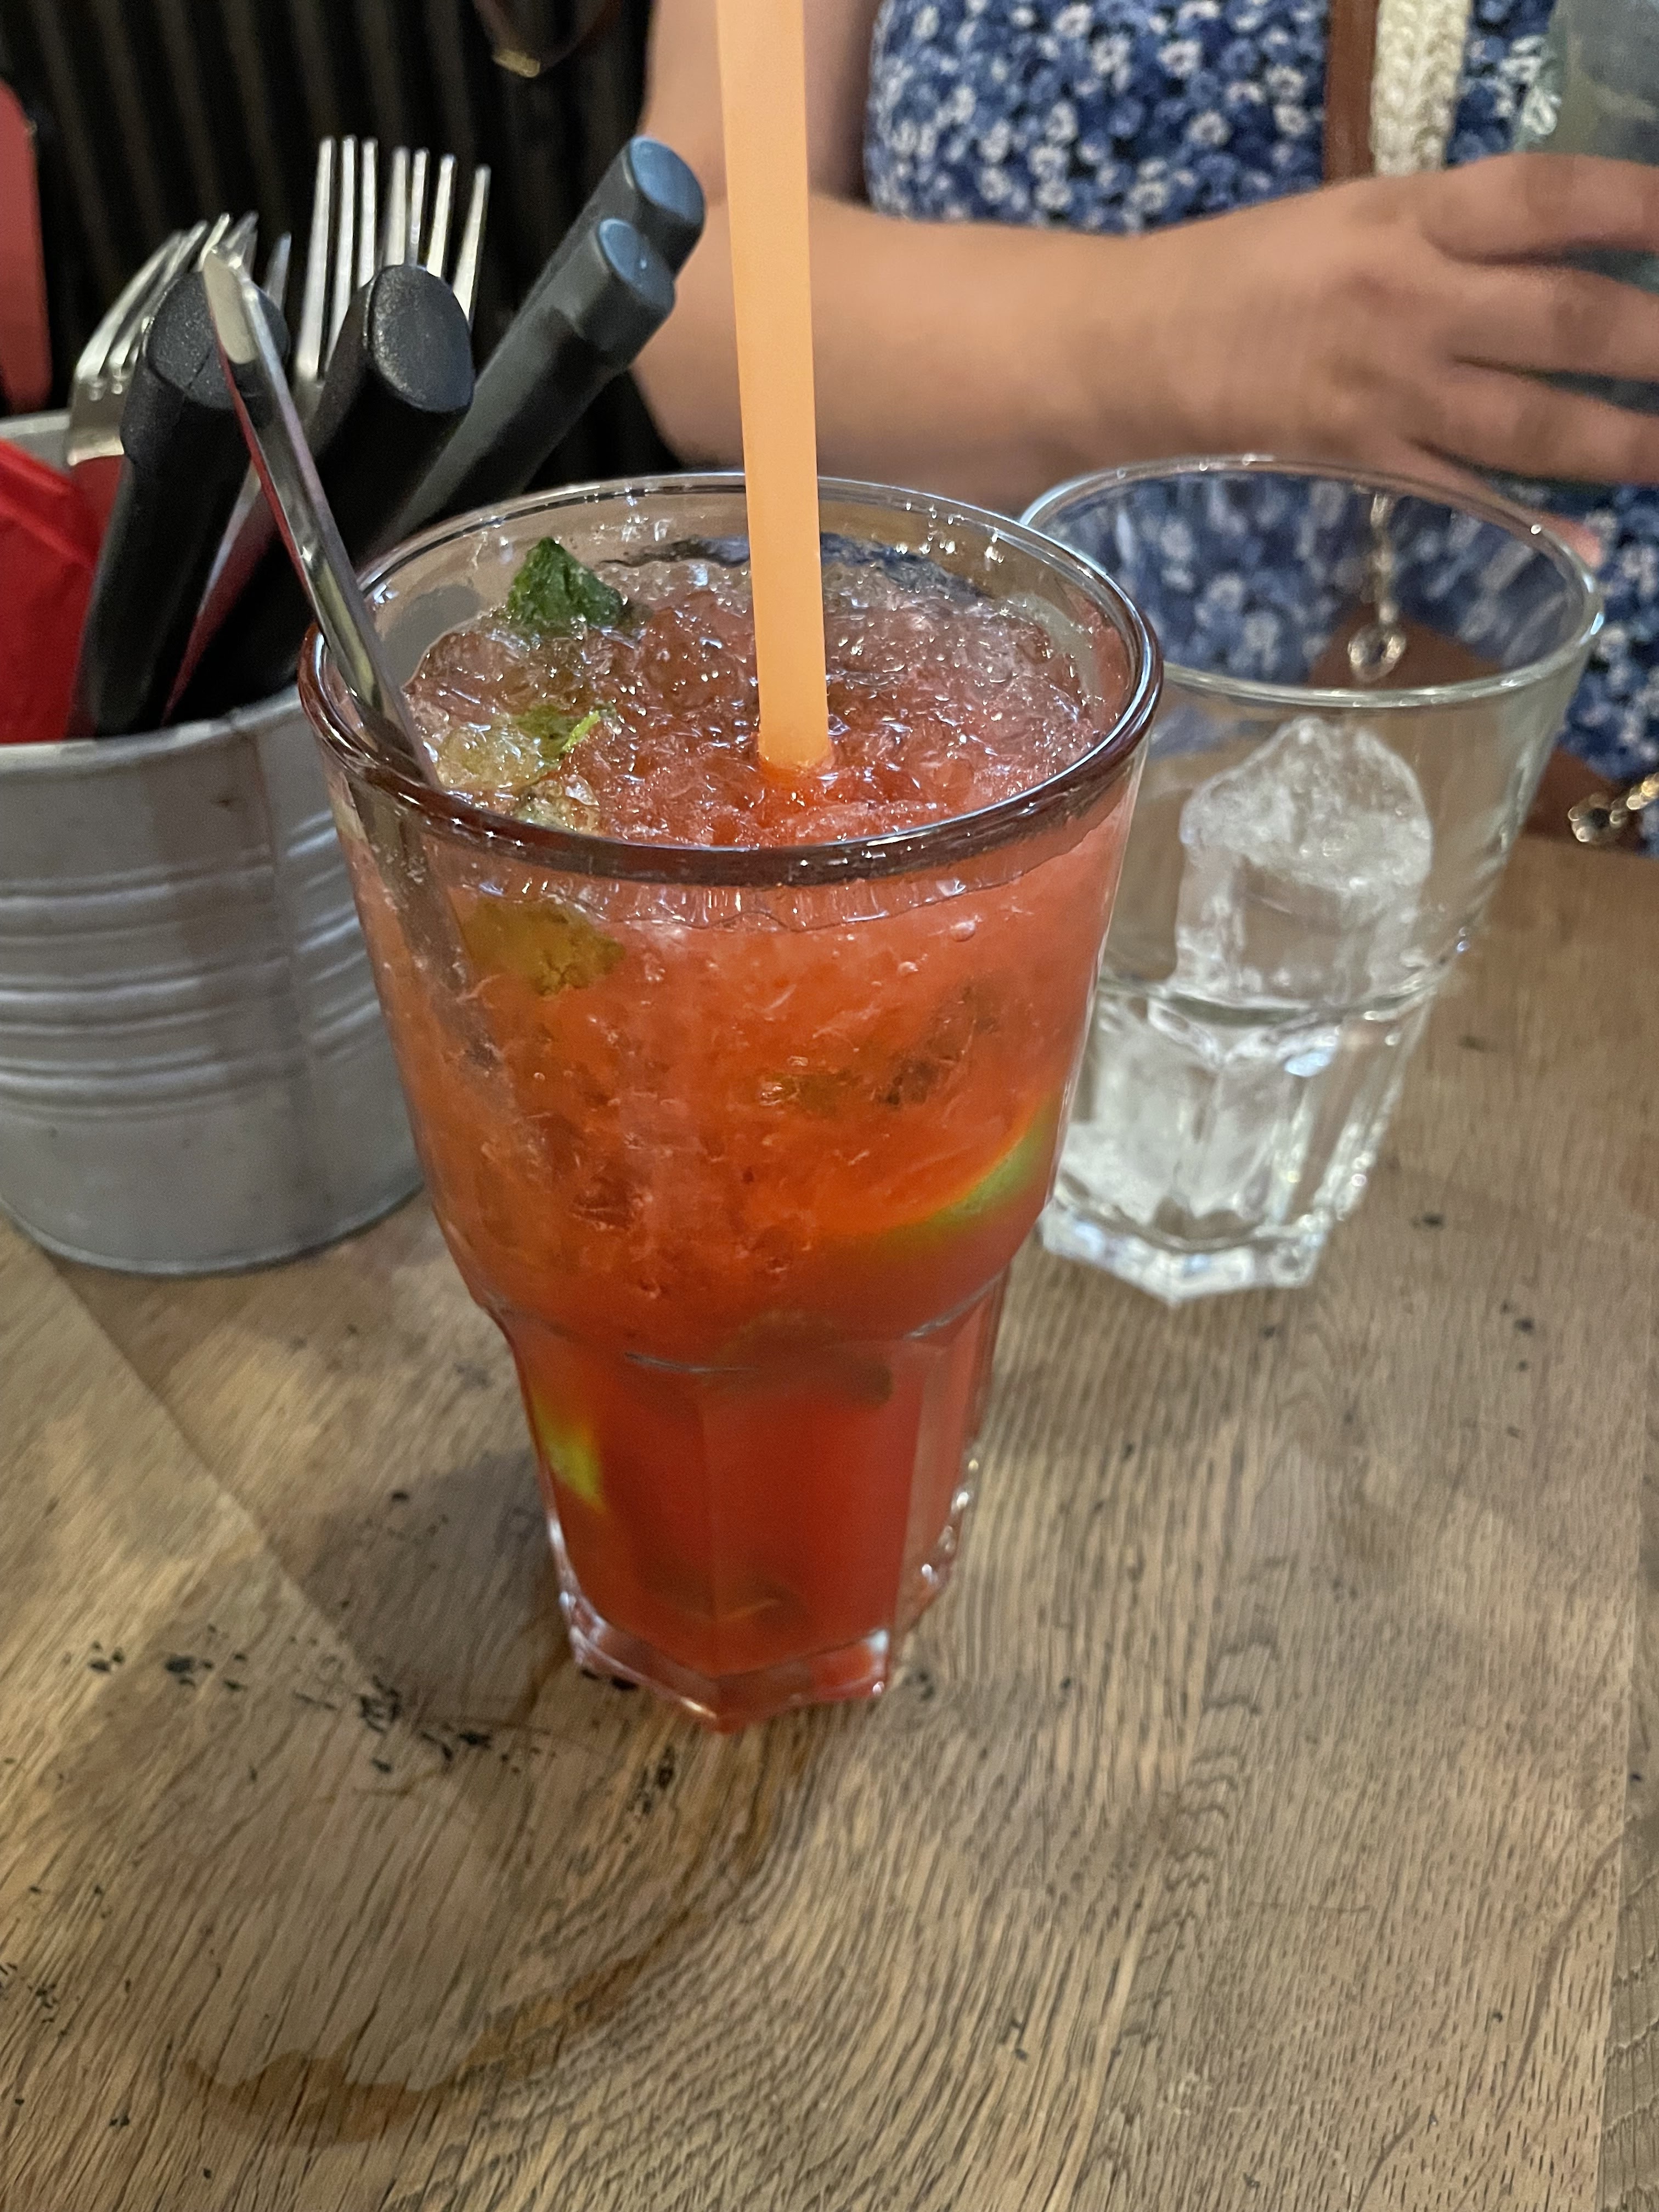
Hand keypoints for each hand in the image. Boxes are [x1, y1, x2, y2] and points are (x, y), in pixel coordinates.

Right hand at [1130, 153, 1658, 492]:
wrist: (1121, 349)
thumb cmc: (1238, 276)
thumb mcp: (1350, 219)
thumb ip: (1449, 235)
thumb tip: (1555, 256)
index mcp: (1405, 216)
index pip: (1546, 198)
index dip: (1637, 207)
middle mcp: (1406, 299)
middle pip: (1563, 316)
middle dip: (1654, 340)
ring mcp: (1383, 391)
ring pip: (1527, 418)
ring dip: (1620, 440)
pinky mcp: (1354, 461)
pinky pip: (1457, 496)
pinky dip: (1524, 523)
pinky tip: (1584, 547)